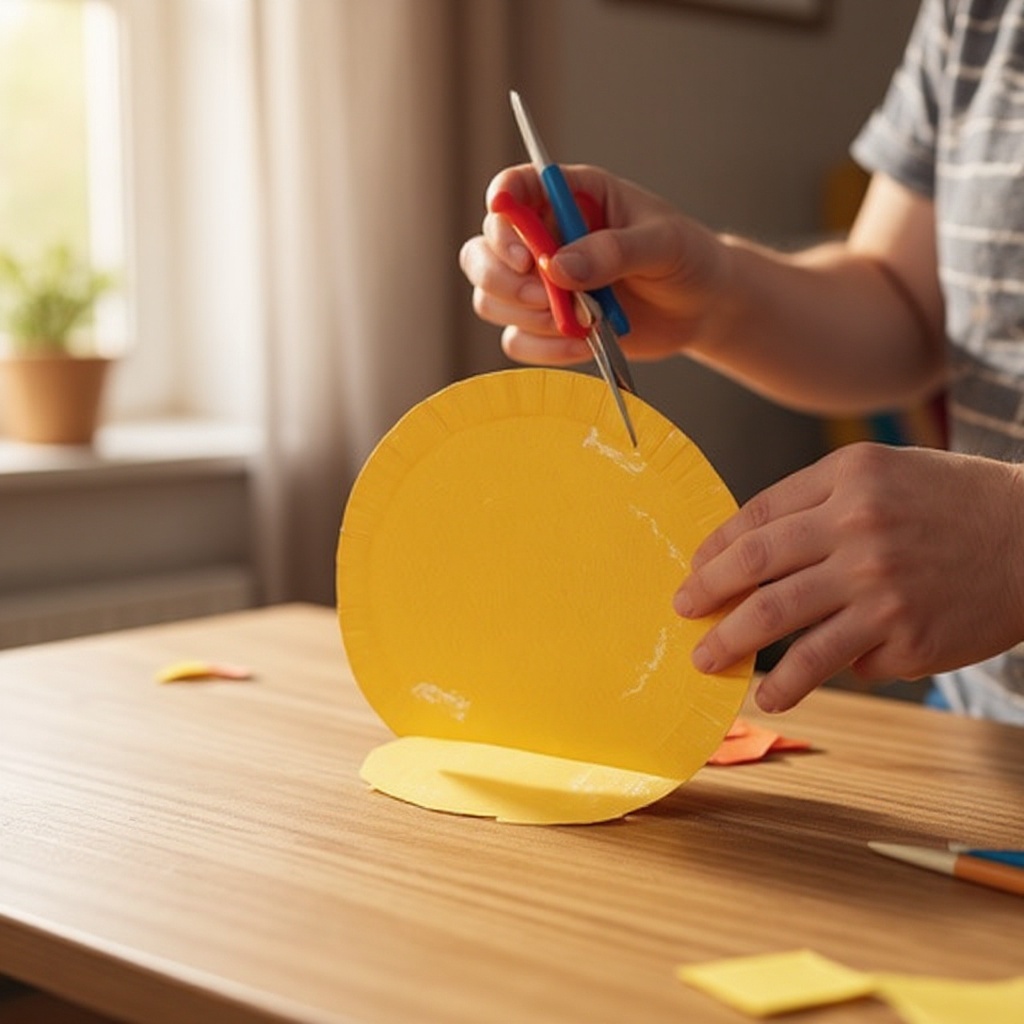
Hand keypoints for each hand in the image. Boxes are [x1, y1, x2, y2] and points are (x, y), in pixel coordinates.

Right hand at [459, 163, 727, 365]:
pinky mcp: (546, 325)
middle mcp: (544, 237)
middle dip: (503, 277)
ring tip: (578, 321)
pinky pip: (516, 340)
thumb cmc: (687, 259)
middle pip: (482, 251)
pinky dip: (543, 348)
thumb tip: (558, 269)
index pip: (515, 188)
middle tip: (545, 294)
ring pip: (490, 298)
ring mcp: (540, 284)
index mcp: (570, 196)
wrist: (702, 307)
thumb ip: (614, 251)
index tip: (515, 237)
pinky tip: (582, 343)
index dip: (502, 205)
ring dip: (526, 315)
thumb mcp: (663, 244)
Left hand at [672, 443, 1023, 711]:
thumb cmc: (950, 501)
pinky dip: (801, 678)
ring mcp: (885, 592)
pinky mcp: (909, 640)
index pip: (758, 519)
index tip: (692, 573)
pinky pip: (843, 662)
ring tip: (711, 665)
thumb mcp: (881, 472)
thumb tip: (745, 548)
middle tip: (683, 616)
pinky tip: (776, 690)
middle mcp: (861, 533)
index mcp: (849, 482)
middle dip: (709, 600)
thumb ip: (813, 499)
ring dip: (738, 652)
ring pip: (788, 632)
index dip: (714, 550)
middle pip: (758, 575)